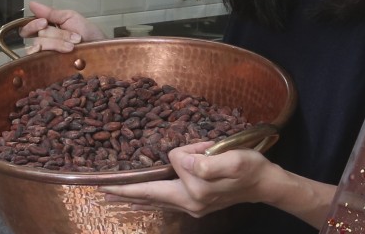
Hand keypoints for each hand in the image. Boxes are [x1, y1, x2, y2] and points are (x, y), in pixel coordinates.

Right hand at [19, 1, 104, 52]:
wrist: (100, 47)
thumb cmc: (87, 32)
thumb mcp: (70, 17)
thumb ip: (50, 12)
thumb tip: (31, 4)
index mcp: (46, 30)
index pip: (27, 28)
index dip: (32, 25)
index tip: (44, 22)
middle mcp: (43, 43)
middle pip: (35, 36)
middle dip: (54, 33)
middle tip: (70, 35)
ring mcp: (46, 56)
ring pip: (39, 46)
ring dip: (58, 42)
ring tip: (73, 44)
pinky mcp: (50, 66)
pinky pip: (41, 59)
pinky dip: (54, 51)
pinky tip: (65, 51)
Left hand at [102, 142, 336, 225]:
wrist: (267, 183)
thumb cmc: (252, 168)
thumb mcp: (233, 160)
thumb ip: (205, 162)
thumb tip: (179, 159)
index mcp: (194, 193)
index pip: (155, 183)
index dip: (130, 182)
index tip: (103, 183)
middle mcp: (190, 203)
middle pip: (150, 196)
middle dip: (124, 193)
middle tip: (97, 192)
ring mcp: (193, 205)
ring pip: (157, 198)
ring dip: (137, 194)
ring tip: (113, 194)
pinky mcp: (197, 202)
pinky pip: (167, 198)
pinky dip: (152, 195)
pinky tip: (144, 194)